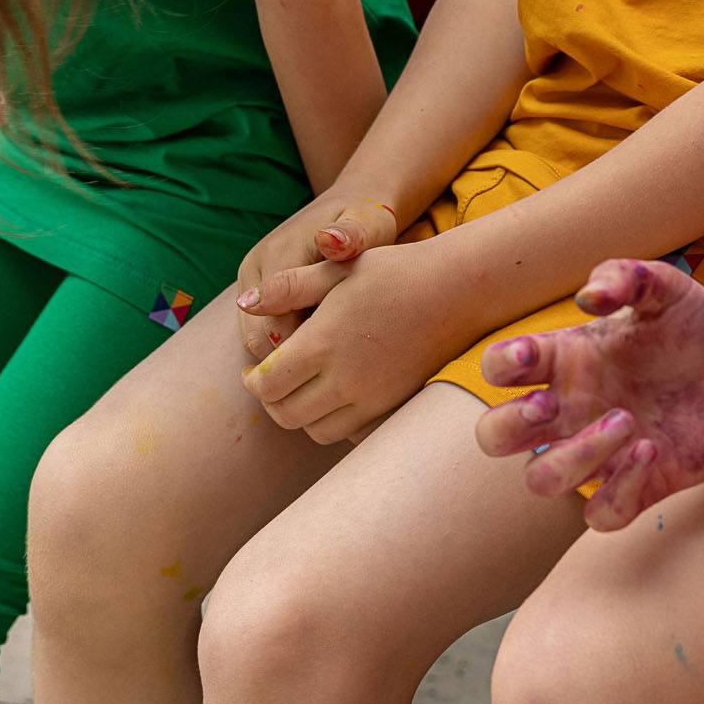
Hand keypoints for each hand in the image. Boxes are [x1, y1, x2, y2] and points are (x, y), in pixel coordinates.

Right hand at [234, 191, 403, 361]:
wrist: (352, 201)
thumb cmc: (367, 219)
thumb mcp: (368, 223)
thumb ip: (351, 235)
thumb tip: (328, 239)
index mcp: (278, 254)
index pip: (273, 327)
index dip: (303, 352)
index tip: (339, 361)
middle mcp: (255, 267)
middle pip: (257, 337)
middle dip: (291, 358)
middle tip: (334, 366)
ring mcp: (250, 279)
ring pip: (255, 337)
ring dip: (286, 351)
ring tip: (328, 353)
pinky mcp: (254, 288)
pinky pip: (261, 329)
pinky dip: (285, 341)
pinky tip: (319, 341)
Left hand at [241, 242, 457, 444]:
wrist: (458, 290)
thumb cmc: (395, 270)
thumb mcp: (338, 269)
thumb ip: (288, 288)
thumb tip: (245, 304)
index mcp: (324, 343)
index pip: (268, 384)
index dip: (253, 380)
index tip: (254, 368)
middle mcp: (345, 379)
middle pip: (287, 415)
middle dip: (272, 401)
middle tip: (273, 381)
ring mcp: (372, 398)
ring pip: (317, 431)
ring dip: (302, 415)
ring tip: (304, 387)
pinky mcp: (393, 407)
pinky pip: (350, 434)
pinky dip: (335, 423)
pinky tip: (338, 395)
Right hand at [473, 260, 703, 531]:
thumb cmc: (697, 323)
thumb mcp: (663, 287)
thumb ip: (624, 277)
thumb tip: (587, 299)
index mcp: (567, 358)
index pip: (500, 370)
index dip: (499, 366)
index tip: (532, 355)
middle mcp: (572, 408)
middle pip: (496, 436)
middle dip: (510, 425)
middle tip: (552, 404)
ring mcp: (600, 451)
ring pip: (541, 479)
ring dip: (572, 457)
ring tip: (628, 422)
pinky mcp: (639, 485)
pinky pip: (601, 514)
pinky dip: (617, 491)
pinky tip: (652, 452)